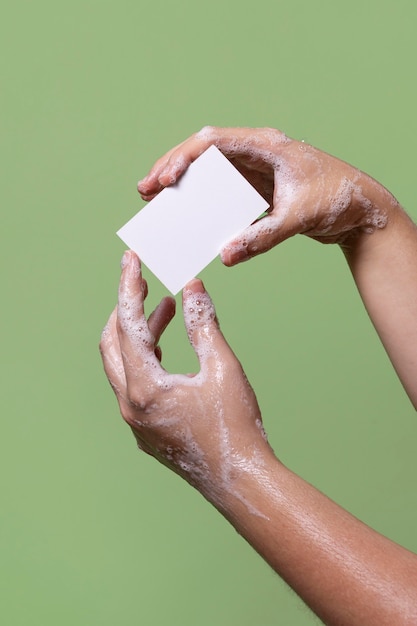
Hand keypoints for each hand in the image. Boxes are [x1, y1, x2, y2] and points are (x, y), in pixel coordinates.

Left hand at [99, 250, 272, 504]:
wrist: (241, 483)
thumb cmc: (235, 427)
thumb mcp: (222, 368)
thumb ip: (202, 324)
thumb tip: (192, 288)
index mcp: (145, 388)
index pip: (128, 325)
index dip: (129, 287)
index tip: (131, 260)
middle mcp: (131, 406)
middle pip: (112, 344)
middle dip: (125, 309)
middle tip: (144, 283)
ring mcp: (136, 421)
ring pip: (123, 365)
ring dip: (140, 334)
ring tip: (167, 308)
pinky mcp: (147, 429)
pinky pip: (135, 384)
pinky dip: (146, 359)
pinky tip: (168, 348)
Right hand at [137, 126, 398, 264]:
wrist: (360, 211)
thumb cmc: (337, 200)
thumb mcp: (299, 217)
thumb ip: (262, 237)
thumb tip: (226, 255)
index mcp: (266, 145)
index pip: (214, 142)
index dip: (184, 158)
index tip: (165, 179)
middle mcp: (256, 152)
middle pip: (203, 153)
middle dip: (172, 169)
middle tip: (145, 190)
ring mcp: (254, 170)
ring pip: (208, 172)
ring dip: (182, 185)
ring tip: (154, 200)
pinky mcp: (256, 189)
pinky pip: (221, 192)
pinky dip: (201, 202)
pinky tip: (185, 214)